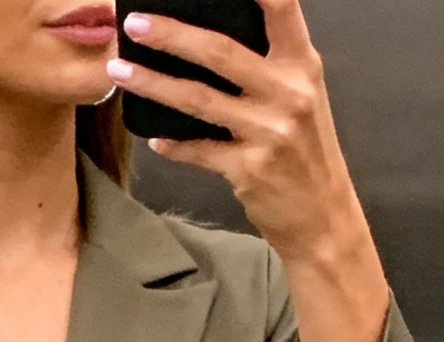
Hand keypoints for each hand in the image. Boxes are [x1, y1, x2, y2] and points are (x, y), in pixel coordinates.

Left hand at [109, 0, 389, 341]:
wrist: (322, 218)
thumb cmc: (306, 154)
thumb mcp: (301, 96)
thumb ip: (269, 63)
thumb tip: (212, 37)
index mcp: (302, 65)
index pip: (281, 8)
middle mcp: (288, 93)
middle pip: (220, 52)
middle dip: (171, 34)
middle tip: (134, 24)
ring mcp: (267, 132)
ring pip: (198, 99)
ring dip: (153, 83)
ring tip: (120, 70)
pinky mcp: (249, 170)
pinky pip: (199, 150)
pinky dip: (173, 144)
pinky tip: (154, 137)